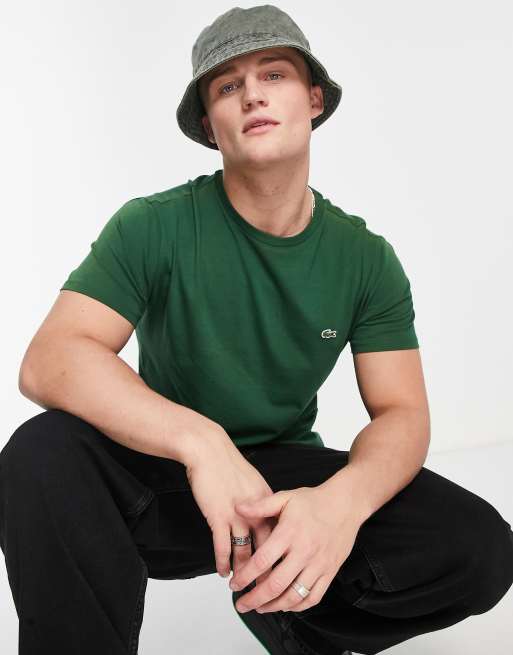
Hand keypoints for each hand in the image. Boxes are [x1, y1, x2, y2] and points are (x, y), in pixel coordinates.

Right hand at [184, 431, 277, 582]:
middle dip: (266, 572)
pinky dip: (223, 562)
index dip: (281, 556)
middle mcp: (256, 512)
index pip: (279, 536)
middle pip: (266, 549)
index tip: (284, 572)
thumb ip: (263, 504)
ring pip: (244, 552)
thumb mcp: (254, 484)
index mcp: (268, 503)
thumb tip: (268, 520)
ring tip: (243, 587)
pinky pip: (222, 547)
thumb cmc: (229, 466)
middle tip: (267, 591)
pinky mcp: (218, 517)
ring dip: (243, 572)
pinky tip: (223, 572)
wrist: (209, 451)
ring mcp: (237, 516)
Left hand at [228, 485, 361, 613]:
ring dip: (273, 606)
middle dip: (254, 599)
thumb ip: (260, 505)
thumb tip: (238, 507)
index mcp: (289, 533)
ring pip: (294, 596)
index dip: (245, 576)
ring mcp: (318, 564)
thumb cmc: (314, 501)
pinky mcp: (330, 572)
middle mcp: (304, 552)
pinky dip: (297, 607)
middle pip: (276, 584)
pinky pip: (313, 597)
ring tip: (260, 607)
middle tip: (241, 604)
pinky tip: (285, 605)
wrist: (345, 504)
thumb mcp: (285, 497)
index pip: (262, 561)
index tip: (234, 584)